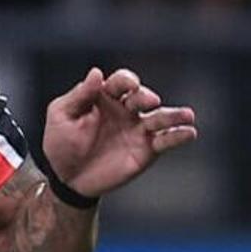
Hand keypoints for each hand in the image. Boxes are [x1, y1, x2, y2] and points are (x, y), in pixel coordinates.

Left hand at [40, 66, 196, 198]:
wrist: (67, 178)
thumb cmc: (60, 143)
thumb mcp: (61, 115)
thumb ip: (79, 95)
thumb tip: (96, 72)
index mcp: (105, 96)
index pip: (122, 82)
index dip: (127, 80)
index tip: (129, 85)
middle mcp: (126, 110)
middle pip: (142, 97)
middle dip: (146, 97)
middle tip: (149, 101)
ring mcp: (138, 130)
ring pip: (160, 118)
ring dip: (174, 115)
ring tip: (188, 116)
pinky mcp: (147, 150)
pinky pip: (165, 141)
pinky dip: (178, 136)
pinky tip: (190, 133)